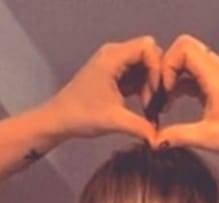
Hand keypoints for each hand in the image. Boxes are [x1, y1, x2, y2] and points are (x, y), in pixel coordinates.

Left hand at [44, 37, 161, 143]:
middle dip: (156, 77)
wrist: (59, 120)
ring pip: (143, 66)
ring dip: (150, 85)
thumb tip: (160, 139)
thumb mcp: (114, 121)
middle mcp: (114, 54)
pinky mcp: (113, 75)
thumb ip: (140, 127)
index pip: (147, 47)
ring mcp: (114, 64)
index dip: (157, 68)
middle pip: (148, 54)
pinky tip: (144, 107)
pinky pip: (136, 75)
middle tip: (155, 102)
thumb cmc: (80, 115)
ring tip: (149, 108)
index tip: (156, 92)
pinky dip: (143, 89)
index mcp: (113, 57)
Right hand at [152, 35, 218, 160]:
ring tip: (166, 102)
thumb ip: (178, 135)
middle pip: (185, 50)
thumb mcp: (207, 138)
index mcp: (216, 75)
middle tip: (161, 94)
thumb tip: (154, 141)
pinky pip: (196, 75)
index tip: (165, 91)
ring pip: (190, 62)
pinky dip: (183, 85)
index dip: (168, 65)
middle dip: (168, 68)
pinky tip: (175, 105)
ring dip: (175, 77)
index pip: (184, 48)